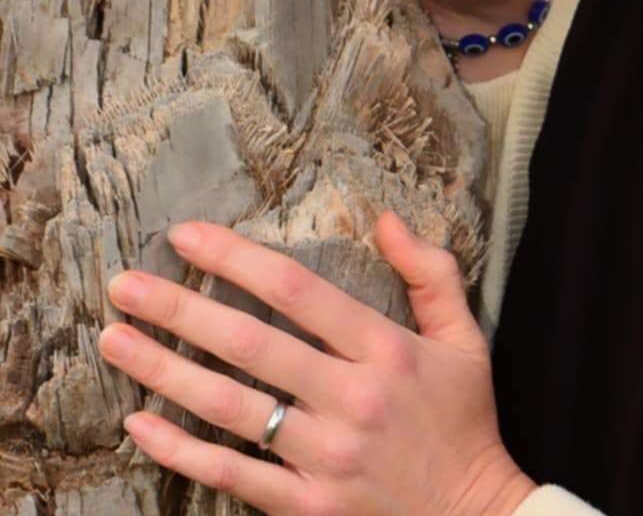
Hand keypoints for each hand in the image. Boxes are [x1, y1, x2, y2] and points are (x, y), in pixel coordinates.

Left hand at [98, 213, 538, 515]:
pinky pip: (229, 473)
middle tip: (123, 285)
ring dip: (162, 370)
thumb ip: (430, 271)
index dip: (236, 258)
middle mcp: (350, 397)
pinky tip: (139, 424)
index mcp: (385, 347)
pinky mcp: (305, 505)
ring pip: (227, 406)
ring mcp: (323, 455)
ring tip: (115, 340)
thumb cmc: (464, 421)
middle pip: (249, 343)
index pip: (296, 290)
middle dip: (178, 308)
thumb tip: (385, 219)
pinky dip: (178, 449)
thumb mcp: (465, 337)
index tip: (187, 236)